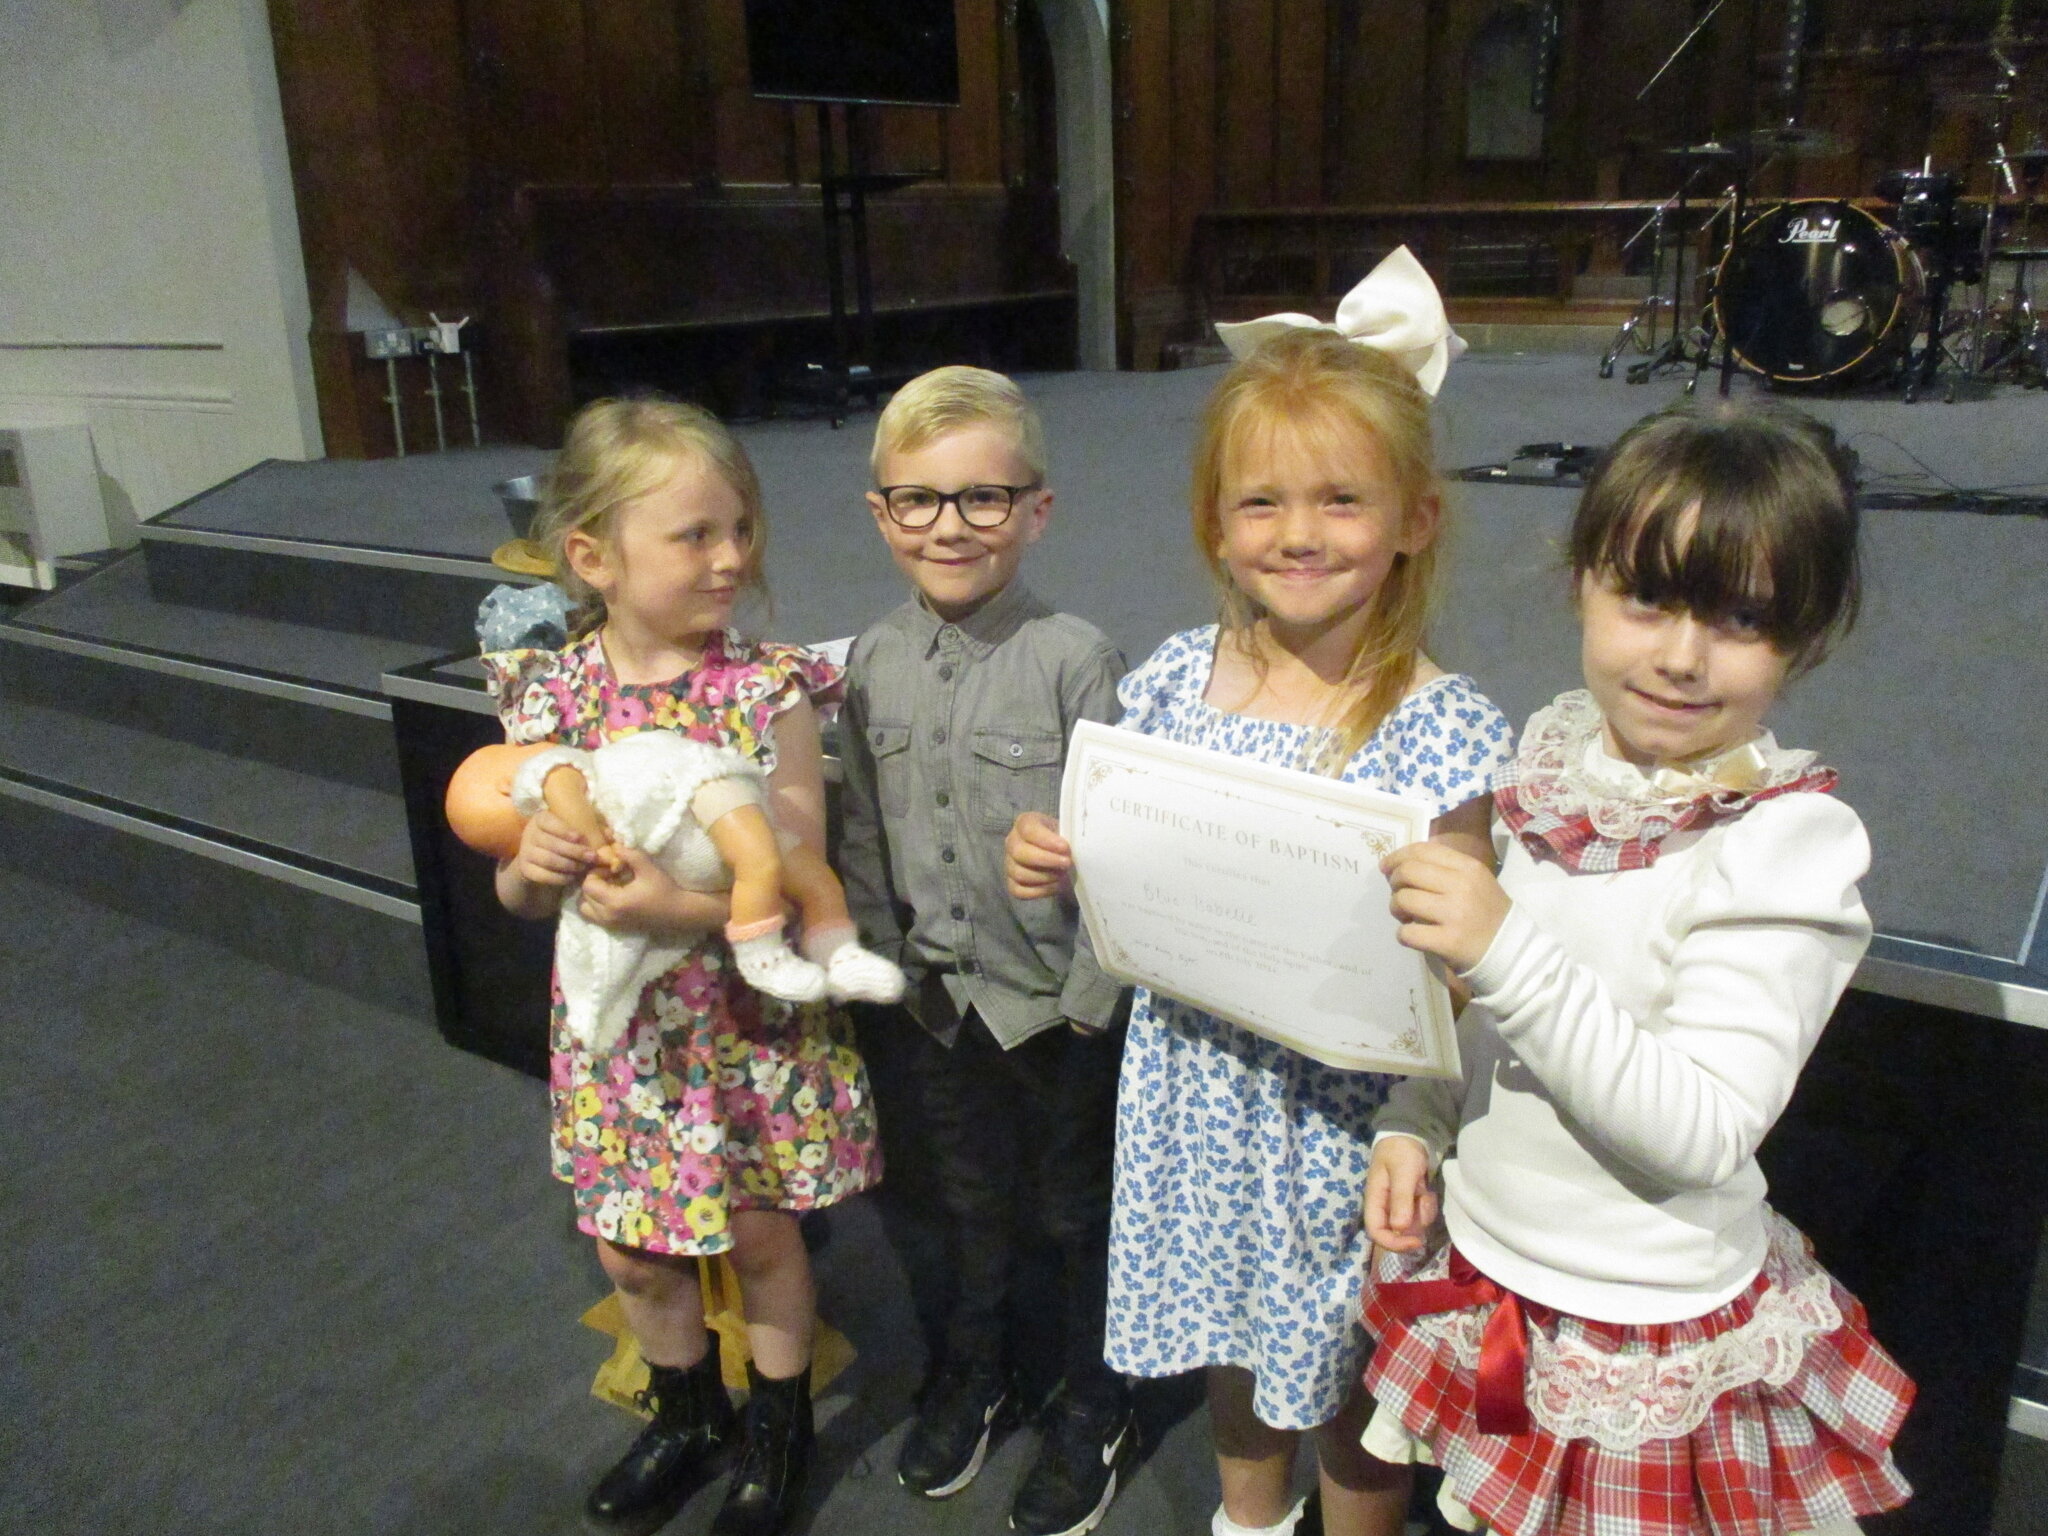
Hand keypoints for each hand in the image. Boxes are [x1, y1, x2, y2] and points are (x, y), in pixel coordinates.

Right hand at [513, 808, 593, 887]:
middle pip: (552, 843)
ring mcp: (525, 852)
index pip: (549, 821)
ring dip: (570, 866)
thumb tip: (610, 834)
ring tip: (584, 868)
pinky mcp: (525, 869)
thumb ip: (592, 829)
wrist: (540, 859)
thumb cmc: (563, 840)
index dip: (564, 830)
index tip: (579, 837)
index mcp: (541, 819)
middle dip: (574, 851)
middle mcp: (530, 834)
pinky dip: (560, 878)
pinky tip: (572, 877)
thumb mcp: (574, 830)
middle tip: (592, 857)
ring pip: (548, 860)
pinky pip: (543, 875)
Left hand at [575, 847, 686, 932]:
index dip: (596, 873)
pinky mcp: (616, 927)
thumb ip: (629, 854)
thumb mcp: (648, 868)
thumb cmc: (664, 890)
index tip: (611, 868)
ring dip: (592, 896)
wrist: (678, 913)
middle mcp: (608, 916)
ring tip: (608, 888)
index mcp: (614, 902)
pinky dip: (597, 905)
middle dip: (593, 883)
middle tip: (609, 876)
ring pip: (586, 909)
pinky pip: (595, 916)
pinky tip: (613, 896)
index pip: (588, 885)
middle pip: (584, 897)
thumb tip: (613, 844)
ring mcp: (611, 924)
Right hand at [1006, 812, 1072, 899]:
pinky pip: (1019, 891)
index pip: (1028, 829)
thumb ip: (1066, 837)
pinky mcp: (1011, 883)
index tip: (1065, 848)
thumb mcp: (1065, 831)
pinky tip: (1055, 885)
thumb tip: (1068, 851)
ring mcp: (1009, 863)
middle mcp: (1012, 842)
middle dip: (1046, 860)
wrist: (1059, 854)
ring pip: (1019, 873)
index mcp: (1025, 823)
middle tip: (1066, 863)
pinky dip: (1039, 891)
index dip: (1046, 840)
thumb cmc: (1062, 839)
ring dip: (1045, 877)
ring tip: (1062, 875)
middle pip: (1019, 852)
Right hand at [1364, 1136, 1437, 1252]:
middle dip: (1415, 1224)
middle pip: (1397, 1233)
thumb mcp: (1403, 1173)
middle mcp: (1385, 1208)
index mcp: (1375, 1201)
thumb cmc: (1401, 1151)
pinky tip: (1426, 1189)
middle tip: (1424, 1201)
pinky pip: (1421, 1215)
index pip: (1377, 1233)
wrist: (1410, 1136)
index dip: (1394, 1243)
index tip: (1416, 1242)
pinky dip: (1427, 1205)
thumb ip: (1400, 1199)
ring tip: (1424, 1190)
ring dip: (1423, 1212)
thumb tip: (1399, 1229)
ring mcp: (1398, 1207)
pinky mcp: (1410, 1203)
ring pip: (1413, 1226)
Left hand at [1382, 841, 1510, 973]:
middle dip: (1394, 882)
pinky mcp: (1448, 942)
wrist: (1511, 951)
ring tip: (1406, 916)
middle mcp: (1462, 886)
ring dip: (1396, 908)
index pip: (1422, 851)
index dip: (1398, 856)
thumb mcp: (1475, 881)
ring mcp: (1455, 914)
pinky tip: (1413, 935)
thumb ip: (1443, 868)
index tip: (1387, 866)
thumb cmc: (1487, 913)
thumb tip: (1401, 862)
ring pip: (1403, 900)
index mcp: (1469, 867)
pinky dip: (1403, 934)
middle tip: (1397, 893)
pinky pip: (1407, 932)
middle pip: (1408, 872)